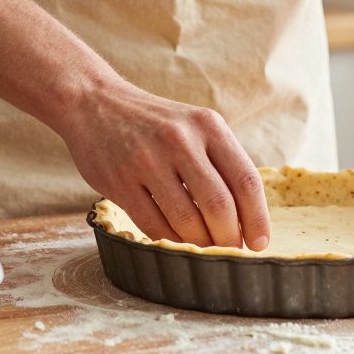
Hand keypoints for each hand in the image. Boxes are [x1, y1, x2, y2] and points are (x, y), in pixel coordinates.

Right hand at [54, 83, 270, 249]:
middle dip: (229, 238)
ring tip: (203, 247)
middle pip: (219, 206)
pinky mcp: (120, 182)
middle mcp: (180, 141)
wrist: (94, 102)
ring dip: (200, 244)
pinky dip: (170, 241)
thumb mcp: (194, 126)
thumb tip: (247, 220)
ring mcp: (147, 161)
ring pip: (187, 221)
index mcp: (208, 126)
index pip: (246, 181)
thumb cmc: (155, 124)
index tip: (259, 243)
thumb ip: (220, 163)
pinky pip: (154, 226)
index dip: (257, 218)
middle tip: (229, 251)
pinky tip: (175, 241)